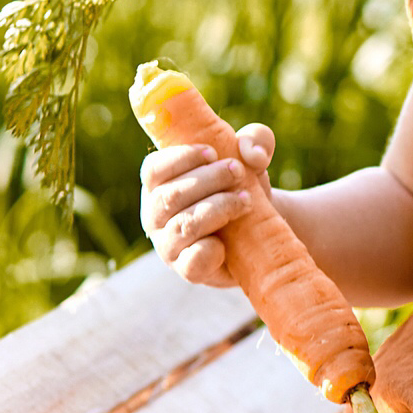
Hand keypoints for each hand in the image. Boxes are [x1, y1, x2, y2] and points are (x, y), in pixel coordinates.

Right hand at [140, 123, 274, 287]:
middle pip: (169, 196)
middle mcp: (155, 215)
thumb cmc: (241, 187)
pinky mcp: (188, 270)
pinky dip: (212, 249)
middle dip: (208, 180)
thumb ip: (256, 141)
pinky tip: (229, 240)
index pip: (154, 170)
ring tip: (246, 201)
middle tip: (238, 172)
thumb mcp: (250, 159)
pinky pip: (192, 262)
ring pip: (183, 226)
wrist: (258, 229)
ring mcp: (168, 245)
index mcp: (158, 185)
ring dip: (218, 209)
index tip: (213, 152)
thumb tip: (255, 155)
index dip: (181, 159)